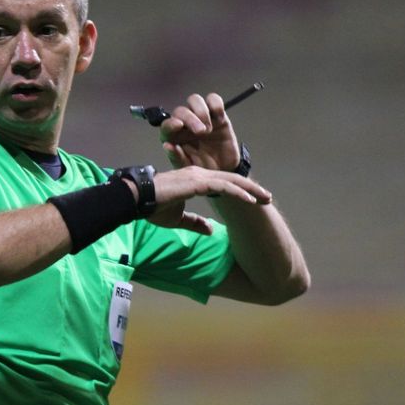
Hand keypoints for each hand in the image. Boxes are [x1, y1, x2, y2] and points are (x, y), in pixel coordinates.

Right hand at [127, 166, 271, 234]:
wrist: (137, 201)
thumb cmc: (153, 207)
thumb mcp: (178, 219)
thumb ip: (195, 222)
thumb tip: (210, 230)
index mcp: (196, 181)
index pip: (223, 183)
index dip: (240, 191)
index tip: (255, 200)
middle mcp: (199, 175)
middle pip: (232, 180)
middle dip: (251, 188)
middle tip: (267, 198)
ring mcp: (198, 177)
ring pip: (231, 181)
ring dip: (251, 190)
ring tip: (266, 199)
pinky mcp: (196, 182)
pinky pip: (222, 186)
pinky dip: (238, 193)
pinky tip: (250, 200)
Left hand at [159, 92, 240, 170]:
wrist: (224, 169)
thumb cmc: (202, 168)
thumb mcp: (189, 168)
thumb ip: (177, 158)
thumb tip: (167, 146)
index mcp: (174, 137)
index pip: (166, 124)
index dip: (170, 123)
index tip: (178, 125)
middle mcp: (185, 124)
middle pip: (181, 110)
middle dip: (190, 119)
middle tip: (201, 132)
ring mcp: (201, 117)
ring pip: (195, 100)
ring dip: (201, 111)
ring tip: (209, 128)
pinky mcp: (217, 114)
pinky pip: (213, 99)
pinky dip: (216, 105)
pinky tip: (219, 120)